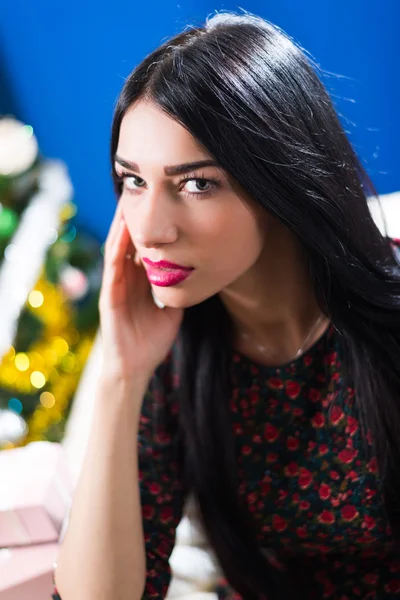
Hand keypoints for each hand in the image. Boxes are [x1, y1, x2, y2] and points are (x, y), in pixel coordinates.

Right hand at [98, 202, 183, 384]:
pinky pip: (113, 267)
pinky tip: (123, 230)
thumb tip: (199, 275)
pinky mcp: (109, 296)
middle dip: (135, 217)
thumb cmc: (153, 340)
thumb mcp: (172, 309)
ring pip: (118, 247)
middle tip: (143, 190)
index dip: (151, 226)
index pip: (144, 246)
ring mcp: (116, 286)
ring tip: (129, 199)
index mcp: (140, 280)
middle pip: (129, 240)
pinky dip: (117, 247)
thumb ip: (180, 290)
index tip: (161, 203)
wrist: (136, 367)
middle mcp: (126, 278)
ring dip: (123, 224)